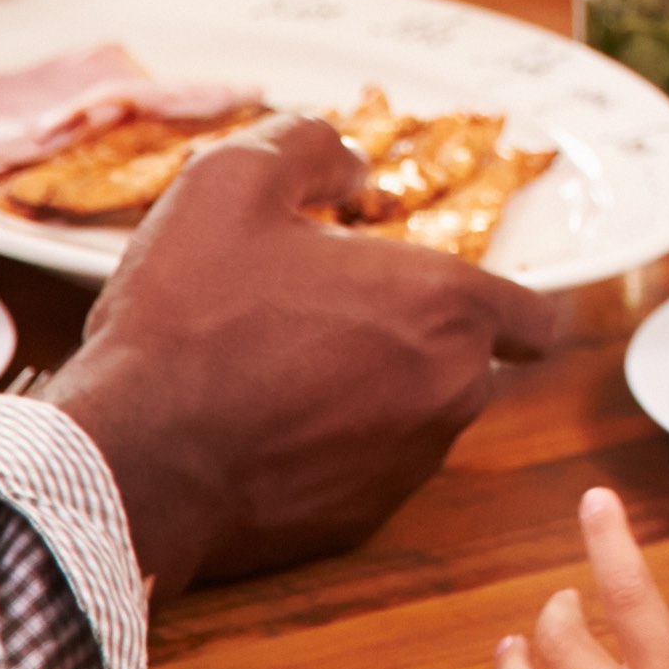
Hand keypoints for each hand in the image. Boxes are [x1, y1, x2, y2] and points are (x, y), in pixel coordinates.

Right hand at [42, 123, 562, 589]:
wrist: (133, 459)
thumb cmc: (189, 317)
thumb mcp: (231, 181)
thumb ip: (310, 148)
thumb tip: (352, 168)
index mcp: (445, 304)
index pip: (535, 315)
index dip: (497, 299)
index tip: (444, 292)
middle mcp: (452, 389)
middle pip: (471, 360)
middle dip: (419, 337)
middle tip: (330, 315)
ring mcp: (411, 463)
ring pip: (422, 415)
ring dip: (378, 390)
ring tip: (285, 367)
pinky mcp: (362, 520)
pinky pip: (371, 469)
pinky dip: (338, 447)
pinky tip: (268, 426)